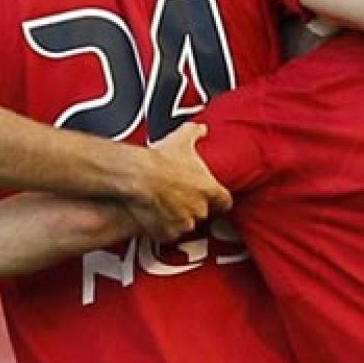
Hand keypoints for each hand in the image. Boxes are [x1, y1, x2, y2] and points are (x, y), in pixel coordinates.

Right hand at [125, 123, 230, 240]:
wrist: (138, 176)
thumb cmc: (161, 158)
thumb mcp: (181, 139)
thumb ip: (195, 133)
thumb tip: (202, 128)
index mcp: (210, 190)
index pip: (225, 202)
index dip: (218, 200)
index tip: (211, 197)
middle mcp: (200, 209)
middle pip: (203, 213)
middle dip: (194, 206)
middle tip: (180, 196)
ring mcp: (184, 223)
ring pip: (185, 224)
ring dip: (178, 218)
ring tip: (164, 204)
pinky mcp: (166, 234)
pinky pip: (167, 234)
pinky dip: (162, 228)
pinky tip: (153, 215)